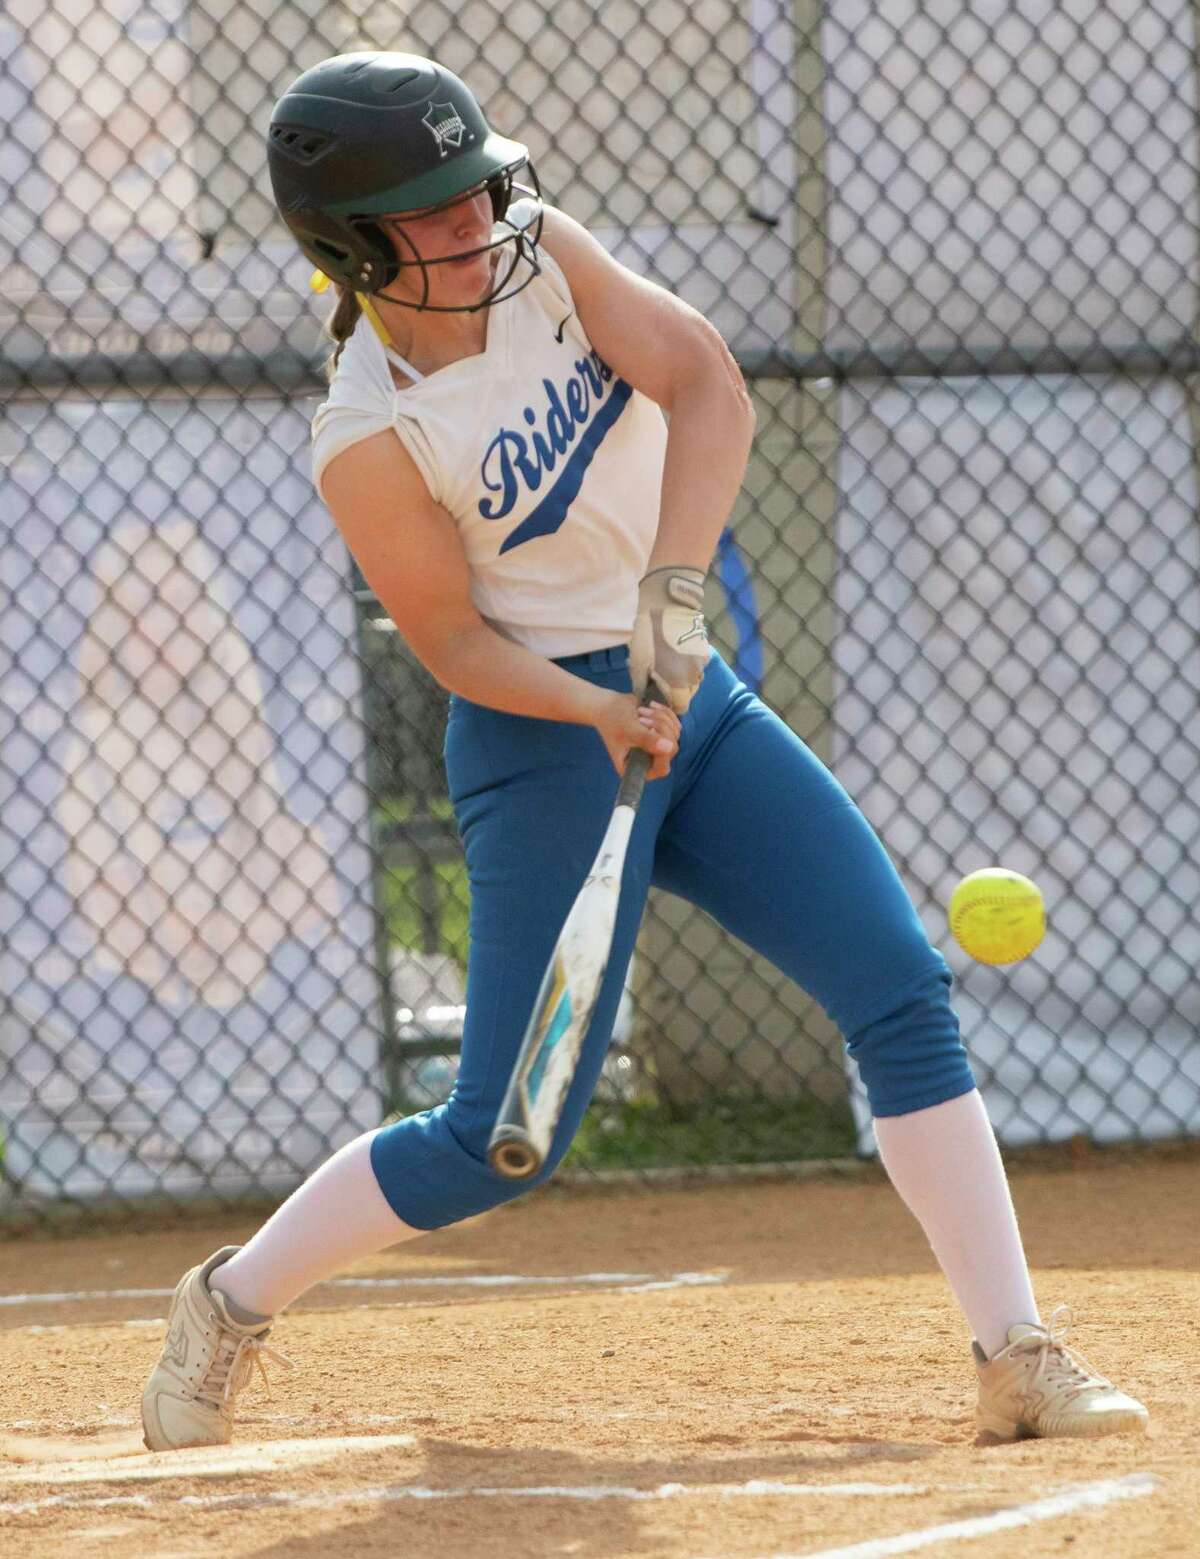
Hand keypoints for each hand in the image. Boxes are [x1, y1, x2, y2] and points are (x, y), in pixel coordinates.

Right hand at [593, 692, 680, 780]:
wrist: (609, 706)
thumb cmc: (613, 720)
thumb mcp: (628, 731)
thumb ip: (646, 740)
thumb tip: (669, 748)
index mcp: (636, 768)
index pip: (661, 769)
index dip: (662, 753)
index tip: (650, 731)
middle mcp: (650, 761)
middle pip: (672, 749)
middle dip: (659, 728)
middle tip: (641, 717)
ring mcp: (658, 748)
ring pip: (675, 734)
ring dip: (660, 718)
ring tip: (641, 711)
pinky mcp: (664, 734)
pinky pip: (675, 724)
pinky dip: (665, 713)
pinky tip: (651, 706)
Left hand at [629, 565, 709, 713]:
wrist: (666, 604)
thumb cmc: (648, 635)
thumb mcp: (638, 662)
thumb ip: (641, 685)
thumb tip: (643, 697)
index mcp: (678, 683)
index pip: (681, 707)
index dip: (670, 706)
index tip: (660, 698)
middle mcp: (694, 675)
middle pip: (688, 694)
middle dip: (676, 692)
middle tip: (661, 680)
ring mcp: (702, 662)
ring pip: (694, 679)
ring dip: (684, 678)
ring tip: (668, 664)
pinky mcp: (704, 648)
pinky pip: (698, 664)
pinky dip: (689, 663)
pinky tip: (676, 652)